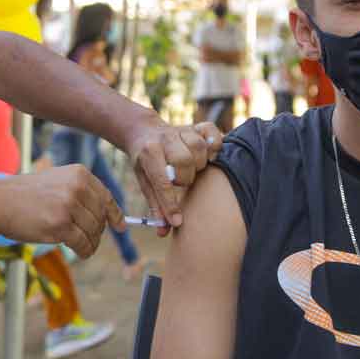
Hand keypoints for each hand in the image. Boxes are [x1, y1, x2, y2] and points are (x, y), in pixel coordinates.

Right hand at [0, 166, 125, 257]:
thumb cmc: (25, 194)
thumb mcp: (57, 181)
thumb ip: (81, 192)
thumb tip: (107, 214)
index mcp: (79, 174)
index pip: (105, 196)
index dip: (114, 213)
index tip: (120, 226)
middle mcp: (77, 187)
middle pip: (100, 216)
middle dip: (98, 230)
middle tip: (89, 238)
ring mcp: (70, 206)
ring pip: (94, 231)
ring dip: (91, 242)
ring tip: (83, 246)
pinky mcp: (61, 226)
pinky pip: (83, 243)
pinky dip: (86, 251)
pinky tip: (82, 253)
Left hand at [126, 119, 223, 236]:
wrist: (144, 131)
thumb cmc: (146, 162)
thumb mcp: (144, 182)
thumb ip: (155, 205)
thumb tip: (163, 232)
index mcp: (148, 152)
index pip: (161, 180)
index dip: (170, 204)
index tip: (177, 221)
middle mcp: (166, 138)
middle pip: (184, 160)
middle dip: (186, 177)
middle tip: (183, 182)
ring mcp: (182, 130)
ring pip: (199, 147)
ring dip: (200, 163)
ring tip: (194, 169)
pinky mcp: (196, 126)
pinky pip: (212, 132)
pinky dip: (215, 145)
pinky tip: (210, 155)